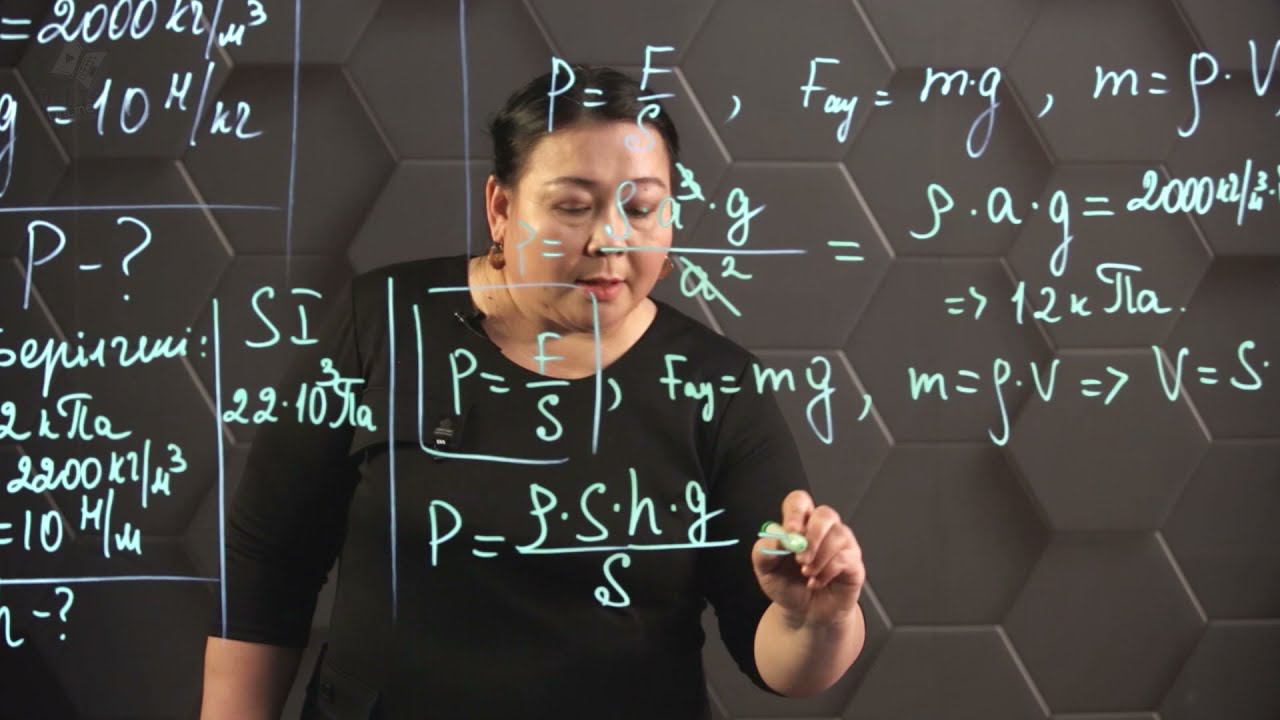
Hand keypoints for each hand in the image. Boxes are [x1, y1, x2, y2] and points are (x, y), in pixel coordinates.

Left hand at [751, 489, 865, 627]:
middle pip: (825, 514)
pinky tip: (816, 582)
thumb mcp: (765, 571)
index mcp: (800, 525)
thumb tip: (777, 538)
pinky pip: (845, 558)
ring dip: (819, 558)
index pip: (800, 501)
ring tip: (806, 574)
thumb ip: (764, 551)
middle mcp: (823, 530)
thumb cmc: (787, 586)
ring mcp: (841, 543)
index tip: (790, 532)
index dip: (796, 512)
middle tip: (799, 558)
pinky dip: (827, 572)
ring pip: (838, 535)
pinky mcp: (853, 561)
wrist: (803, 613)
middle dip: (812, 535)